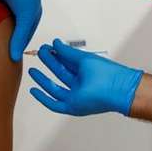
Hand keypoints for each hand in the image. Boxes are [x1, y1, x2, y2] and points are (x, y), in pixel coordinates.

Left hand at [0, 0, 42, 61]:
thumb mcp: (25, 15)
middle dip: (4, 45)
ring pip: (1, 26)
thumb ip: (19, 36)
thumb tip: (14, 57)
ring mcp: (9, 8)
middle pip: (11, 35)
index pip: (21, 42)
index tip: (5, 66)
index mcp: (30, 20)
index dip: (13, 52)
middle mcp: (20, 15)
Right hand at [29, 39, 143, 115]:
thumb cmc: (107, 74)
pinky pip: (54, 104)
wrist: (118, 89)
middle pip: (59, 72)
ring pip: (54, 87)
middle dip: (49, 63)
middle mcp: (79, 84)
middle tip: (39, 53)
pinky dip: (43, 98)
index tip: (47, 47)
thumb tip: (55, 43)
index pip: (66, 62)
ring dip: (43, 79)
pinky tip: (34, 89)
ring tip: (32, 69)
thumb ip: (67, 52)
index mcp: (84, 72)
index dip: (56, 54)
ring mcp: (76, 96)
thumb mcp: (84, 59)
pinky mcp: (73, 107)